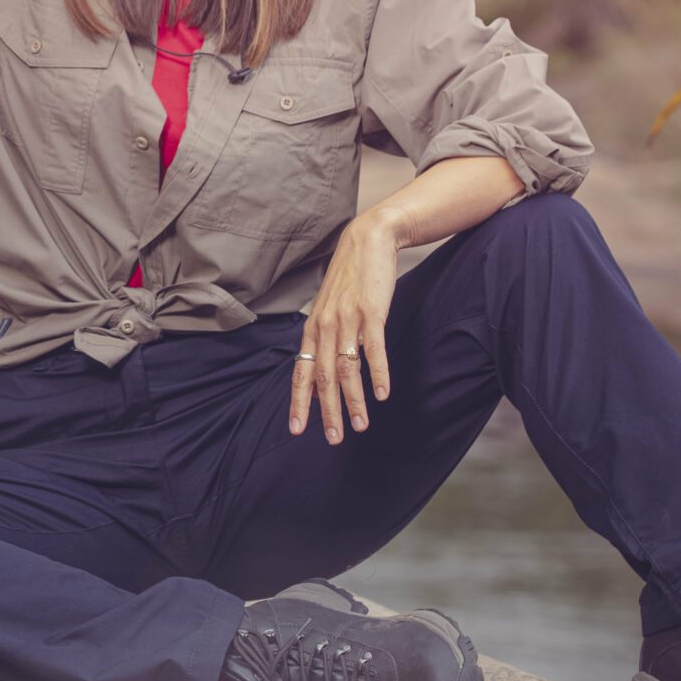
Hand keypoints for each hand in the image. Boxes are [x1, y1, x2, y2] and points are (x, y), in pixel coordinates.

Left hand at [291, 215, 400, 443]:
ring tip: (362, 425)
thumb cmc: (350, 279)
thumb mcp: (329, 308)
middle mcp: (325, 326)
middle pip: (324, 377)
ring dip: (354, 401)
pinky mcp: (372, 312)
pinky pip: (374, 349)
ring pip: (347, 369)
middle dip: (327, 412)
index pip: (302, 371)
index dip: (299, 402)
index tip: (297, 430)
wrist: (368, 241)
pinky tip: (383, 394)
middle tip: (333, 439)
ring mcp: (348, 320)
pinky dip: (378, 374)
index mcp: (313, 328)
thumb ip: (324, 338)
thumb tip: (322, 370)